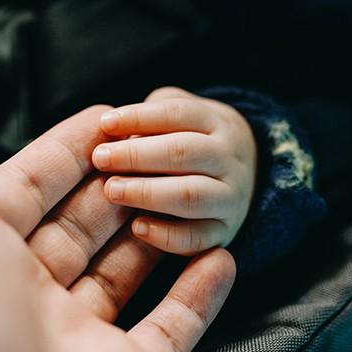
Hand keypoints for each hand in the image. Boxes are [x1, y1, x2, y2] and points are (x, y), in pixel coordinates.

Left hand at [91, 86, 256, 255]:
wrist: (251, 174)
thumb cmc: (193, 140)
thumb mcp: (180, 117)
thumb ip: (151, 117)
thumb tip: (112, 129)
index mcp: (216, 123)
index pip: (178, 113)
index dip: (140, 117)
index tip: (105, 124)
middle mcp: (228, 159)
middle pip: (185, 152)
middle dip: (138, 155)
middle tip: (100, 158)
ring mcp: (229, 197)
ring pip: (191, 195)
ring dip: (148, 193)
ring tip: (112, 190)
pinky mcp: (223, 232)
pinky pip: (197, 237)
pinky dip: (167, 235)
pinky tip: (137, 228)